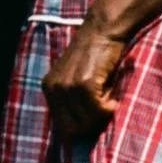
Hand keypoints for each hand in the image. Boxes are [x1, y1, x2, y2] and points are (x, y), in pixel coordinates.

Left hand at [42, 15, 130, 143]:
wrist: (103, 29)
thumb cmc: (95, 54)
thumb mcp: (74, 77)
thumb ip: (72, 100)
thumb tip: (79, 133)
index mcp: (49, 88)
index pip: (61, 125)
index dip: (81, 126)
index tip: (95, 118)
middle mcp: (54, 88)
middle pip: (72, 128)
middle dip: (92, 123)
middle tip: (104, 106)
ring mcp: (67, 86)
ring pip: (87, 121)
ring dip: (102, 113)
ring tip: (108, 95)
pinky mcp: (83, 83)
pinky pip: (98, 110)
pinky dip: (109, 106)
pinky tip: (112, 93)